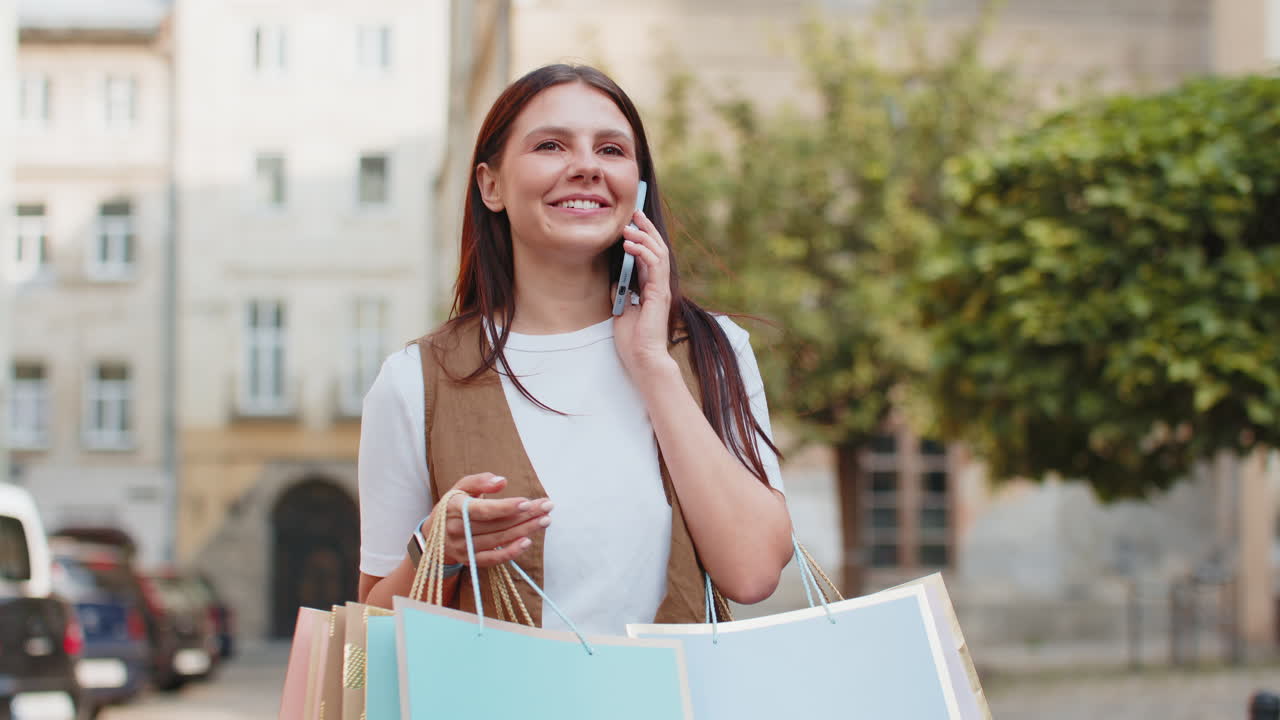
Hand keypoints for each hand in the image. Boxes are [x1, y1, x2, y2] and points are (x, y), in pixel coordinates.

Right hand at [435, 473, 551, 567]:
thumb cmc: (454, 506)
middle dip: (525, 515)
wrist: (433, 536)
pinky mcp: (470, 561)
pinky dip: (511, 552)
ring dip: (525, 530)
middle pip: (496, 524)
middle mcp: (457, 530)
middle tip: (548, 506)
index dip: (505, 507)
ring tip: (545, 520)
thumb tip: (502, 481)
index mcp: (454, 508)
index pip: (483, 510)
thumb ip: (480, 481)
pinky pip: (493, 559)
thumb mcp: (461, 488)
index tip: (528, 502)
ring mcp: (463, 547)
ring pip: (498, 540)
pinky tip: (528, 541)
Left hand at [613, 210, 677, 378]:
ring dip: (644, 237)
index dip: (643, 237)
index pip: (649, 256)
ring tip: (629, 227)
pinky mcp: (659, 293)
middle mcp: (659, 285)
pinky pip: (655, 266)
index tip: (632, 223)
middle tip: (635, 213)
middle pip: (657, 248)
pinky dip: (643, 252)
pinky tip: (630, 245)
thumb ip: (621, 291)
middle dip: (646, 229)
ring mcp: (661, 289)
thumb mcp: (621, 309)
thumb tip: (615, 277)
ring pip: (658, 253)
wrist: (642, 358)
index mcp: (651, 289)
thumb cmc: (633, 340)